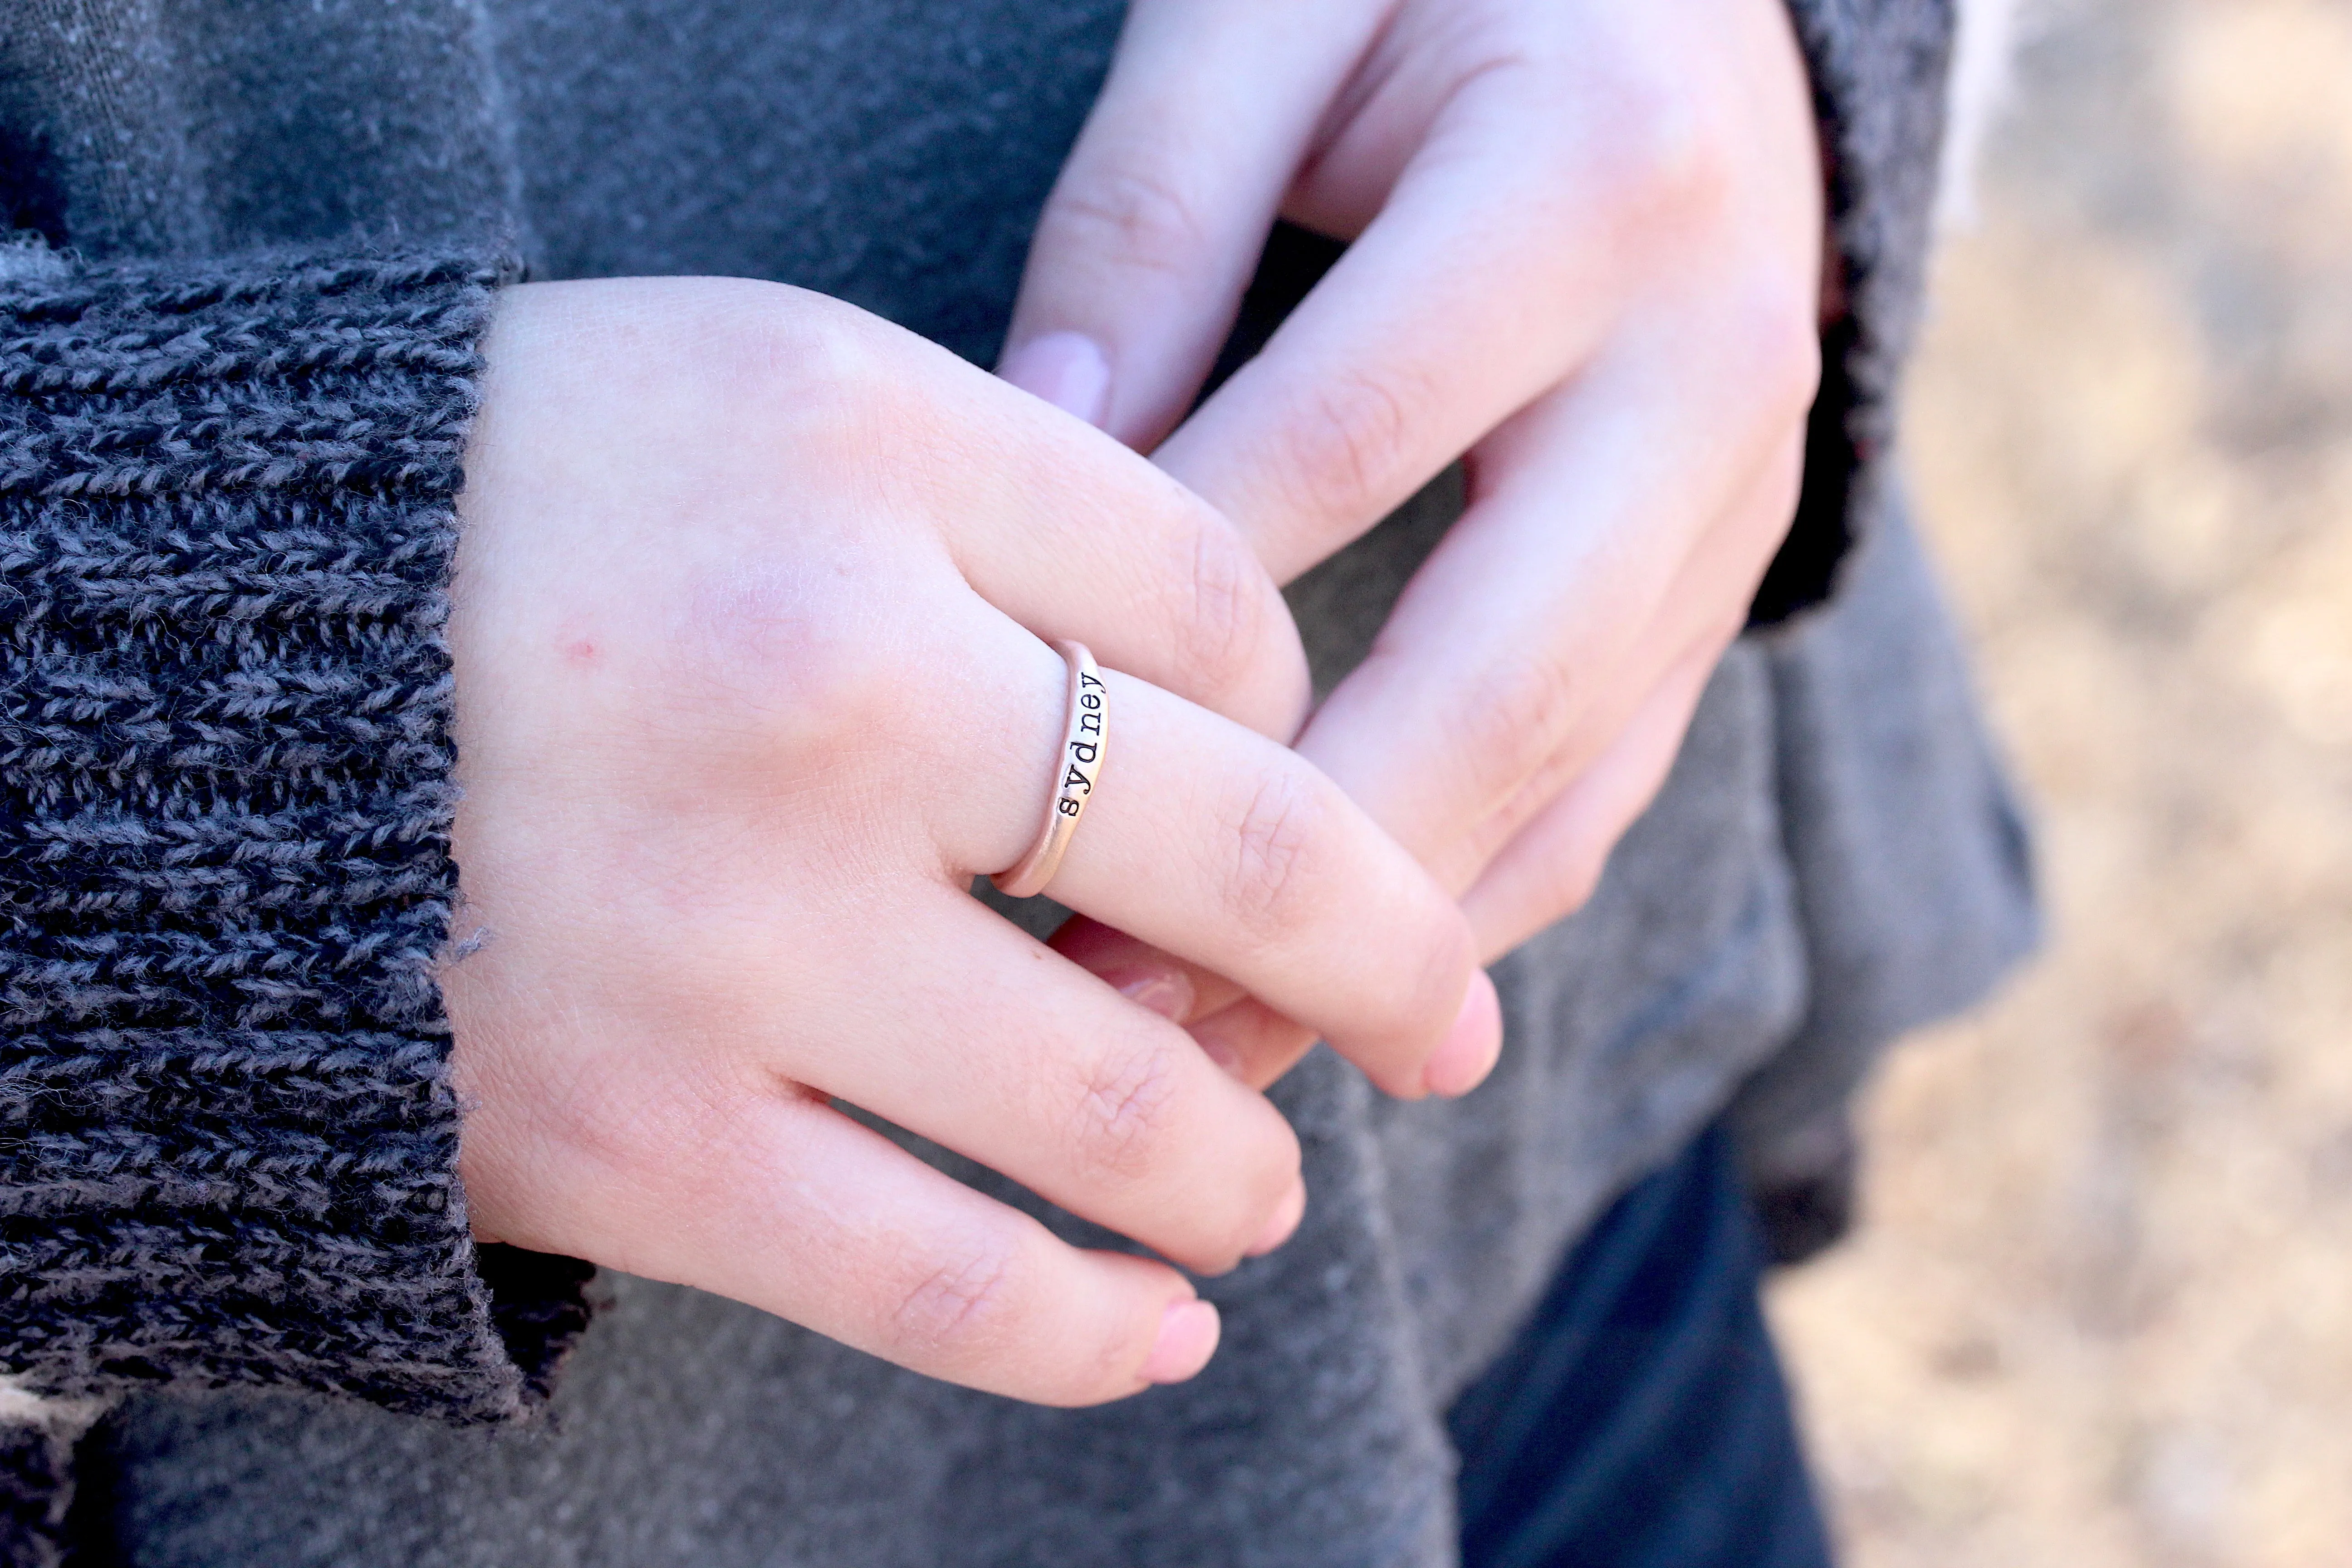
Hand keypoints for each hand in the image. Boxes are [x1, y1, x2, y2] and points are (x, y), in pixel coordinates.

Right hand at [441, 278, 1496, 1404]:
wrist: (145, 671)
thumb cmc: (501, 512)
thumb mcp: (763, 398)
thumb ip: (1013, 497)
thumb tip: (1246, 690)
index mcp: (863, 454)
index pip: (1220, 609)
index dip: (1291, 715)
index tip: (1285, 783)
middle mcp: (823, 682)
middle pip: (1244, 848)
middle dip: (1398, 961)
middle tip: (1454, 1024)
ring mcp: (732, 929)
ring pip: (1119, 1106)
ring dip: (1235, 1173)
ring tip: (1261, 1195)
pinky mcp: (638, 1135)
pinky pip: (941, 1283)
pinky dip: (1083, 1330)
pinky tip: (1158, 1333)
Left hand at [1000, 0, 1825, 1081]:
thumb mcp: (1277, 9)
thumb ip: (1152, 212)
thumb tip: (1041, 442)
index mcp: (1595, 185)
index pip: (1342, 449)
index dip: (1165, 629)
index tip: (990, 768)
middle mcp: (1710, 361)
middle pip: (1500, 667)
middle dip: (1301, 860)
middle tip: (1100, 1004)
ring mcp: (1745, 495)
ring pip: (1574, 767)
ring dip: (1385, 936)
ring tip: (1194, 1054)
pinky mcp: (1731, 579)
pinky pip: (1613, 774)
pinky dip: (1473, 894)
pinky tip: (1331, 989)